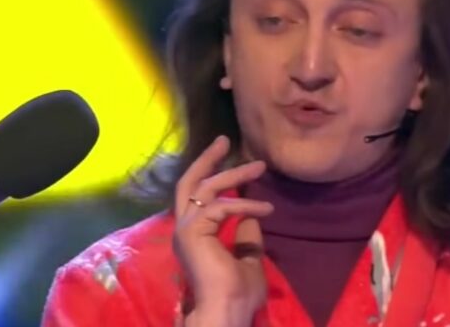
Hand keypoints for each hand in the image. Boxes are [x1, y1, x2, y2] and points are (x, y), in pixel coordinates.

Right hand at [173, 136, 272, 326]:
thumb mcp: (249, 261)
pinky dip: (244, 204)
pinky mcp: (192, 231)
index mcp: (194, 236)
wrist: (224, 313)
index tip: (237, 167)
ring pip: (206, 188)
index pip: (199, 198)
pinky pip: (219, 206)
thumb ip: (247, 238)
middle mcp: (184, 229)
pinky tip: (265, 209)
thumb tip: (251, 216)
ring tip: (259, 166)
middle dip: (207, 159)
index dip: (216, 178)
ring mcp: (185, 229)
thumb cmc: (236, 296)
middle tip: (225, 140)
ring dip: (234, 174)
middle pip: (190, 183)